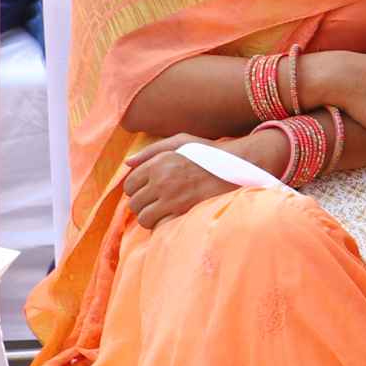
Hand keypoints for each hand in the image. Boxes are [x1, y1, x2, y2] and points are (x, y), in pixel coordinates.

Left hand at [122, 133, 249, 227]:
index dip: (137, 190)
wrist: (237, 166)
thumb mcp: (181, 141)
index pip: (130, 183)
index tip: (148, 192)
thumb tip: (127, 163)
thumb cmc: (209, 153)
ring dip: (149, 217)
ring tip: (161, 213)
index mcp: (158, 162)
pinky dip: (159, 224)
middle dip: (142, 204)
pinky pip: (156, 224)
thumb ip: (152, 150)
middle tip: (156, 204)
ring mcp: (171, 196)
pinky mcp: (181, 210)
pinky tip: (169, 218)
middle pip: (134, 202)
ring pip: (142, 216)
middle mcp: (161, 179)